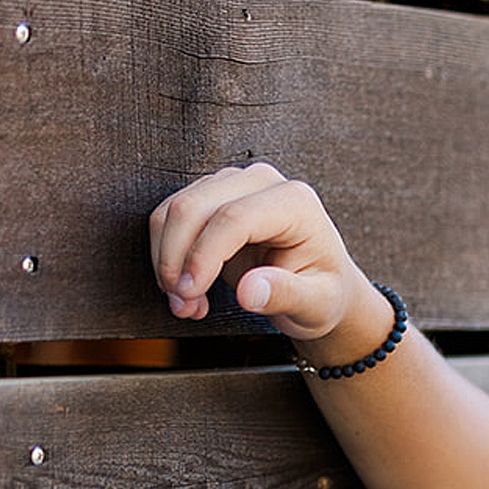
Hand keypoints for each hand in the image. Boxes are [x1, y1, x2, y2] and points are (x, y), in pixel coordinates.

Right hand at [148, 162, 386, 354]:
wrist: (317, 283)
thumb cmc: (322, 292)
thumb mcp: (316, 304)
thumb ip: (287, 295)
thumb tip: (249, 291)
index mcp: (296, 202)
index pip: (233, 218)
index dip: (203, 256)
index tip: (190, 293)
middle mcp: (262, 181)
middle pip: (194, 208)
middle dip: (176, 260)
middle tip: (183, 307)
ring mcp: (233, 182)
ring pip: (175, 211)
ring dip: (168, 261)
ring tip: (187, 305)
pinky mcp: (211, 193)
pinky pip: (170, 217)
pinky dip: (166, 255)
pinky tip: (187, 290)